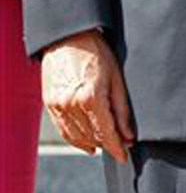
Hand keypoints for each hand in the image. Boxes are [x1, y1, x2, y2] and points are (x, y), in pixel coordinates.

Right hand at [41, 29, 133, 162]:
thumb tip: (128, 135)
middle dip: (107, 144)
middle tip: (119, 145)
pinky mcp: (49, 104)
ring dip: (91, 143)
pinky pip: (63, 130)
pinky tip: (85, 140)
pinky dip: (74, 138)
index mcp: (91, 98)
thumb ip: (121, 109)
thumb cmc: (95, 50)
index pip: (106, 134)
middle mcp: (72, 105)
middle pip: (92, 137)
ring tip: (103, 144)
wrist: (69, 36)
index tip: (124, 156)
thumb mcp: (116, 76)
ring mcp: (58, 106)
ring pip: (76, 137)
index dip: (117, 148)